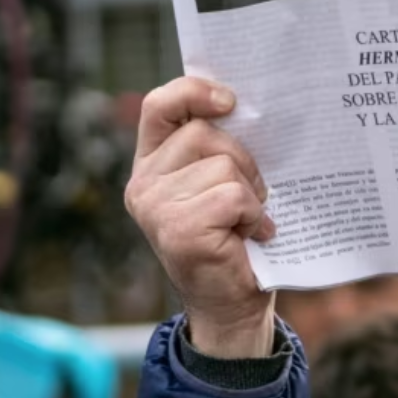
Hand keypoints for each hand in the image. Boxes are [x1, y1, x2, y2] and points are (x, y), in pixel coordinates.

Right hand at [124, 77, 276, 357]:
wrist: (232, 306)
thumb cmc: (233, 238)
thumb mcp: (218, 182)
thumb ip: (216, 147)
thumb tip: (247, 103)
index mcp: (151, 163)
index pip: (160, 105)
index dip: (194, 91)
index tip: (230, 101)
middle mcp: (144, 184)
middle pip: (205, 133)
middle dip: (242, 159)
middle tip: (251, 194)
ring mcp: (156, 209)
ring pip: (223, 166)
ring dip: (250, 193)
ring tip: (247, 220)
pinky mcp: (178, 231)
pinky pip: (232, 197)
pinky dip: (253, 215)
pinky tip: (251, 235)